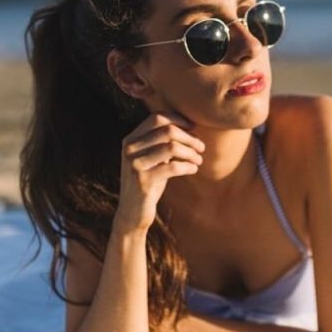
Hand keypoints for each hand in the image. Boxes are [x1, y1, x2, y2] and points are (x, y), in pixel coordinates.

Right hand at [113, 112, 205, 233]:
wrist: (132, 213)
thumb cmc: (149, 182)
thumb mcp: (152, 158)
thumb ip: (161, 142)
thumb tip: (190, 125)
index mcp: (131, 139)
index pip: (157, 118)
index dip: (178, 119)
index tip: (193, 127)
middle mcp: (129, 149)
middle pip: (167, 130)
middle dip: (189, 137)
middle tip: (201, 146)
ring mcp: (134, 164)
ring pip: (171, 147)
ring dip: (191, 152)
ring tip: (198, 159)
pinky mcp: (143, 181)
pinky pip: (173, 167)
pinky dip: (188, 166)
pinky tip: (193, 169)